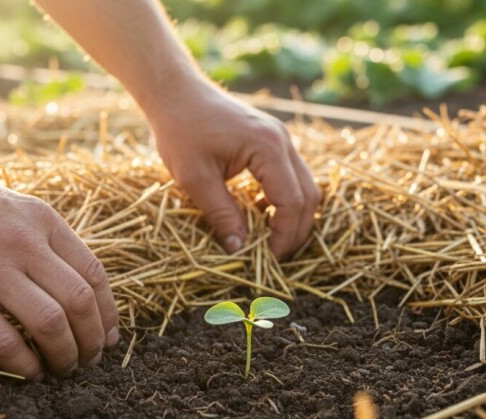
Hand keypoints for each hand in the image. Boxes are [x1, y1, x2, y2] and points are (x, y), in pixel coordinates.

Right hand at [0, 167, 118, 378]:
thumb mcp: (17, 209)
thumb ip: (51, 243)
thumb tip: (88, 292)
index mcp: (43, 221)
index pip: (93, 274)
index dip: (108, 313)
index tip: (109, 337)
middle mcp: (21, 243)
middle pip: (78, 302)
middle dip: (92, 339)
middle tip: (90, 360)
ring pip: (49, 323)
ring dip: (65, 355)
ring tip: (64, 370)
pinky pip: (4, 341)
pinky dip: (25, 364)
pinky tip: (30, 372)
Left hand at [147, 78, 320, 258]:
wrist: (176, 92)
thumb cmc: (180, 130)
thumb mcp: (194, 178)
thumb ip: (221, 215)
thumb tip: (240, 250)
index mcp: (267, 147)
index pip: (292, 202)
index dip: (284, 236)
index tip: (266, 258)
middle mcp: (283, 141)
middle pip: (309, 196)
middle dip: (295, 231)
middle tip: (273, 257)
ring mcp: (281, 139)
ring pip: (305, 187)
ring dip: (292, 217)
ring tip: (269, 241)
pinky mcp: (273, 141)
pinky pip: (291, 177)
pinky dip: (284, 201)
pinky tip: (261, 215)